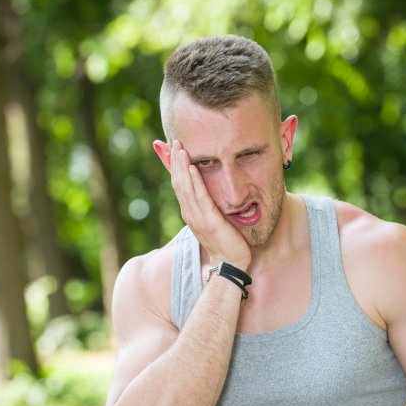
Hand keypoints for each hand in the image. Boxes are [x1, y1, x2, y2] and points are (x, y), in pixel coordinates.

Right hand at [169, 140, 250, 268]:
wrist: (230, 264)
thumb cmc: (226, 243)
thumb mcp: (214, 220)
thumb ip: (209, 207)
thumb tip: (209, 194)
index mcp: (190, 212)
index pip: (180, 185)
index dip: (176, 166)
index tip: (175, 149)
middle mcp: (190, 213)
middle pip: (179, 182)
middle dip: (176, 161)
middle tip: (175, 141)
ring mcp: (197, 217)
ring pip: (186, 187)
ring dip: (183, 166)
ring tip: (180, 148)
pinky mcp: (209, 221)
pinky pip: (201, 197)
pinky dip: (195, 181)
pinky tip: (193, 168)